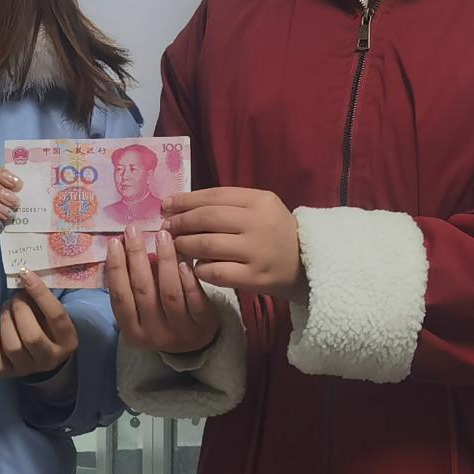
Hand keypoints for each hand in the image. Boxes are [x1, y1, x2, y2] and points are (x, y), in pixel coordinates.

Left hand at [0, 274, 80, 380]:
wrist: (43, 356)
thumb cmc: (48, 327)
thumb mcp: (53, 314)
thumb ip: (42, 300)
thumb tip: (24, 277)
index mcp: (67, 340)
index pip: (56, 316)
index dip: (40, 294)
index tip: (26, 275)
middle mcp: (50, 358)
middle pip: (32, 336)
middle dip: (19, 310)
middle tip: (14, 297)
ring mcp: (29, 369)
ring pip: (13, 347)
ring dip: (5, 321)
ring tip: (6, 308)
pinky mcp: (9, 374)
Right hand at [105, 228, 221, 354]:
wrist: (195, 341)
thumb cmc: (161, 317)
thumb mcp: (142, 310)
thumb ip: (133, 285)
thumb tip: (125, 244)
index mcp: (133, 331)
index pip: (120, 297)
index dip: (116, 269)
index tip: (115, 241)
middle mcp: (155, 334)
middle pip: (143, 291)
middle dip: (136, 256)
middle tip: (134, 229)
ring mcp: (180, 331)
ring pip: (170, 292)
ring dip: (164, 260)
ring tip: (162, 235)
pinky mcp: (203, 325)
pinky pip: (195, 300)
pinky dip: (188, 278)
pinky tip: (184, 259)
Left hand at [164, 189, 303, 297]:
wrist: (307, 264)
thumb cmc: (276, 233)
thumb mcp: (260, 209)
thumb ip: (227, 204)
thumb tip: (179, 205)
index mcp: (260, 201)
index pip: (214, 196)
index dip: (185, 200)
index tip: (166, 205)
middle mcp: (258, 223)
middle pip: (207, 218)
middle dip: (180, 222)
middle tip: (165, 228)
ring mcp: (257, 251)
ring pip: (206, 245)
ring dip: (184, 245)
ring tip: (174, 246)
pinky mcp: (254, 277)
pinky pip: (215, 272)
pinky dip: (199, 268)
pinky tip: (195, 267)